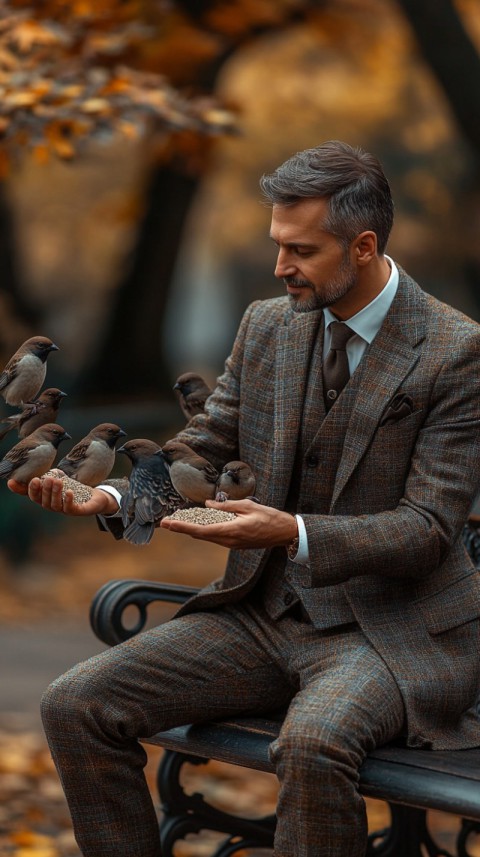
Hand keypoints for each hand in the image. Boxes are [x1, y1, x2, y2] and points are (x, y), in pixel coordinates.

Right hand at [7, 475, 118, 516]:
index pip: (35, 497)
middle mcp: (54, 507)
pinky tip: (69, 491)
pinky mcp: (78, 511)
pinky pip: (71, 508)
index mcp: (47, 500)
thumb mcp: (58, 481)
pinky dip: (68, 500)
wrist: (96, 497)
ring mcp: (66, 511)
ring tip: (58, 481)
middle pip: (45, 501)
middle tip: (48, 478)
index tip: (34, 479)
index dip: (32, 490)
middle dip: (45, 490)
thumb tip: (20, 478)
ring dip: (56, 493)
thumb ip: (46, 478)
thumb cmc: (74, 489)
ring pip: (56, 505)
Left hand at [160, 498, 297, 549]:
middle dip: (182, 529)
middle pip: (199, 535)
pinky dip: (203, 530)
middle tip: (166, 522)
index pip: (200, 531)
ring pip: (206, 537)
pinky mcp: (234, 544)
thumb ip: (226, 506)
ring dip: (191, 530)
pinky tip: (197, 524)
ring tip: (177, 522)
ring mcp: (231, 544)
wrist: (284, 533)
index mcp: (231, 531)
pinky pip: (215, 537)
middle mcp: (229, 541)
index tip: (168, 524)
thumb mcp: (247, 506)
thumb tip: (207, 505)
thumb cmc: (269, 517)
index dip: (182, 527)